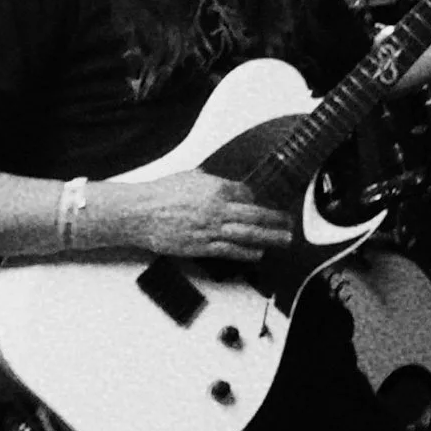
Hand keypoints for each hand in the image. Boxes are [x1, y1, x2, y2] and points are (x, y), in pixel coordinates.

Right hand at [109, 172, 290, 262]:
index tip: (263, 203)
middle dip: (276, 219)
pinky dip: (246, 253)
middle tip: (290, 222)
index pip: (247, 194)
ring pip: (247, 234)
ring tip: (284, 239)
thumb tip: (226, 186)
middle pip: (255, 214)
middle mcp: (218, 209)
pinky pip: (229, 250)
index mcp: (217, 188)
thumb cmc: (162, 193)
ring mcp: (210, 229)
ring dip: (269, 237)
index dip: (256, 199)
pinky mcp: (201, 246)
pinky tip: (258, 254)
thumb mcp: (192, 176)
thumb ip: (212, 182)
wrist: (140, 212)